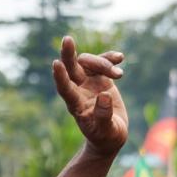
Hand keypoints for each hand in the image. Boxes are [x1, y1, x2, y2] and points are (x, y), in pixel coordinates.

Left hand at [52, 36, 127, 156]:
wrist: (111, 135)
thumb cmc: (106, 136)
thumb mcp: (107, 130)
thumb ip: (104, 115)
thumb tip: (104, 96)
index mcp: (76, 105)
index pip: (65, 89)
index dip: (60, 77)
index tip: (56, 64)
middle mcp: (79, 91)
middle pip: (70, 69)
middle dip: (68, 54)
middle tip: (67, 40)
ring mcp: (88, 83)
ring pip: (88, 63)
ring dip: (103, 63)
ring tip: (120, 75)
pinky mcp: (100, 79)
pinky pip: (102, 63)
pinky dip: (109, 58)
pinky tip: (120, 58)